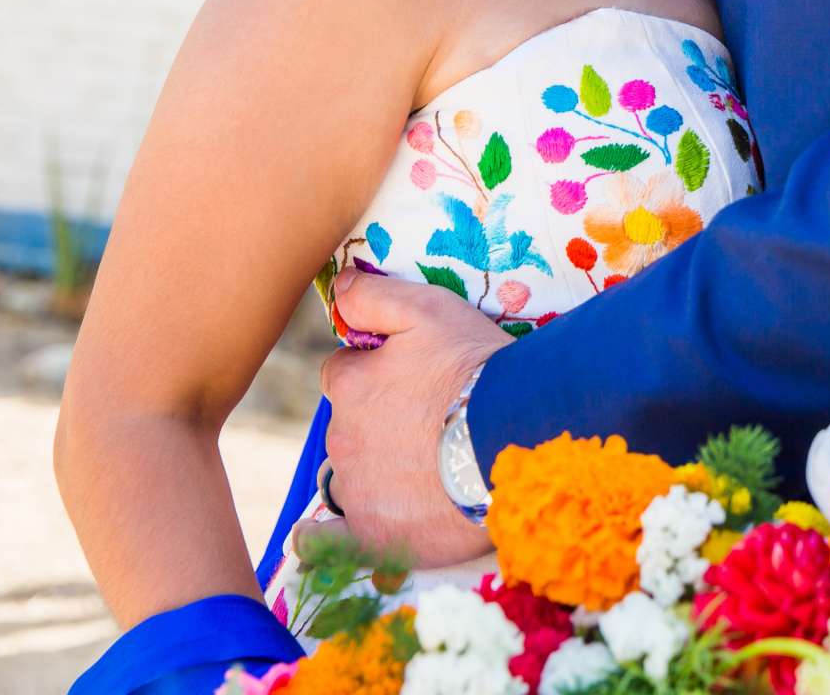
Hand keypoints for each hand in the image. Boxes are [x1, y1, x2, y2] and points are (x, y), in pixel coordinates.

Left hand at [318, 271, 512, 567]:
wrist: (515, 439)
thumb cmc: (474, 370)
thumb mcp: (428, 310)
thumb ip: (374, 297)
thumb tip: (338, 287)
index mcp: (349, 386)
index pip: (342, 374)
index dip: (374, 372)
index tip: (410, 379)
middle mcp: (342, 439)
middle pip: (348, 426)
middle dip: (378, 421)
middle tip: (431, 422)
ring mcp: (357, 490)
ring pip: (352, 474)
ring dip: (375, 468)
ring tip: (427, 470)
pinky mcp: (375, 535)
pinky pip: (328, 541)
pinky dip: (320, 539)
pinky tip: (314, 537)